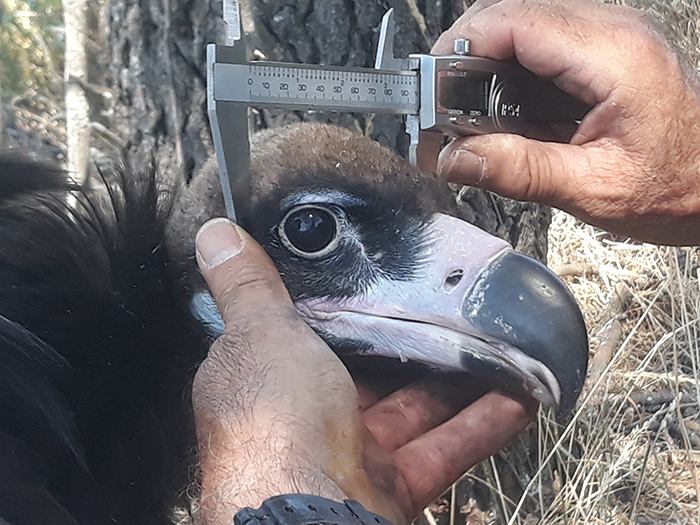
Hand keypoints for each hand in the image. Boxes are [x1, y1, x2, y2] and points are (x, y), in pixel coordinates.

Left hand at [191, 218, 533, 524]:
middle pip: (366, 374)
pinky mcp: (390, 490)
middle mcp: (305, 421)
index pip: (304, 336)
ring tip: (493, 346)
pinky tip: (516, 397)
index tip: (377, 281)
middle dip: (408, 345)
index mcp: (267, 381)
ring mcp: (350, 457)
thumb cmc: (273, 427)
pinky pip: (443, 450)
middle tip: (448, 310)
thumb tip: (213, 234)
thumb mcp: (260, 336)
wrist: (306, 524)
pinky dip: (480, 426)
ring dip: (456, 381)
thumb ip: (246, 287)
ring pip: (413, 410)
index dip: (340, 309)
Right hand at [434, 0, 699, 244]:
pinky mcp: (599, 55)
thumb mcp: (593, 188)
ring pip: (517, 32)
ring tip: (469, 123)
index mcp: (610, 56)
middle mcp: (608, 32)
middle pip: (507, 18)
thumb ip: (519, 170)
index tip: (428, 92)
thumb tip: (455, 158)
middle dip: (462, 63)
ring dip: (482, 72)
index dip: (457, 51)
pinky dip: (507, 78)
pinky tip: (504, 117)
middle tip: (442, 116)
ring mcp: (605, 39)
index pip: (511, 21)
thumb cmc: (680, 185)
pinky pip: (536, 49)